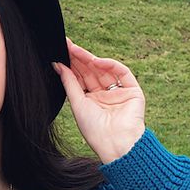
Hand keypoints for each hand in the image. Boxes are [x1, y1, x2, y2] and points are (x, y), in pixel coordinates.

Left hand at [53, 37, 145, 163]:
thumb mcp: (77, 104)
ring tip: (76, 50)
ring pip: (104, 70)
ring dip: (91, 59)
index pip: (81, 78)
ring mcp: (119, 92)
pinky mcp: (132, 91)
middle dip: (80, 59)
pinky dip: (110, 65)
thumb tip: (57, 65)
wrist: (115, 143)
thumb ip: (69, 83)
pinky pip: (121, 73)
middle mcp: (105, 95)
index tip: (61, 52)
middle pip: (91, 72)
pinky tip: (96, 60)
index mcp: (91, 101)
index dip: (72, 65)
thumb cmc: (94, 130)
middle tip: (68, 46)